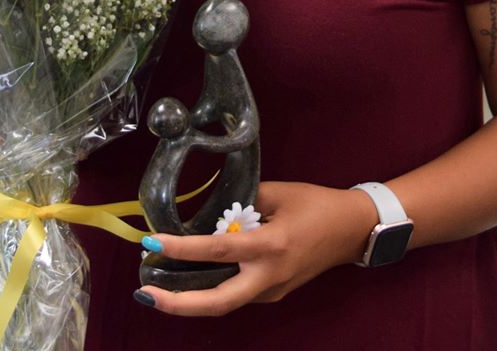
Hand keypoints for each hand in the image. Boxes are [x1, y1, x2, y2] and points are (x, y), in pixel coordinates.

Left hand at [135, 181, 376, 316]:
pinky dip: (209, 289)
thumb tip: (209, 208)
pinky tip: (189, 278)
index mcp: (271, 247)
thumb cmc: (315, 205)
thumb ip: (241, 201)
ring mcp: (272, 291)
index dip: (182, 249)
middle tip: (145, 293)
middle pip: (217, 303)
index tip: (152, 243)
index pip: (218, 251)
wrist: (352, 230)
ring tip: (156, 285)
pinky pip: (236, 294)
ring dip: (189, 299)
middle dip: (177, 304)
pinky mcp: (273, 294)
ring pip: (224, 302)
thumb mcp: (276, 192)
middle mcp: (269, 277)